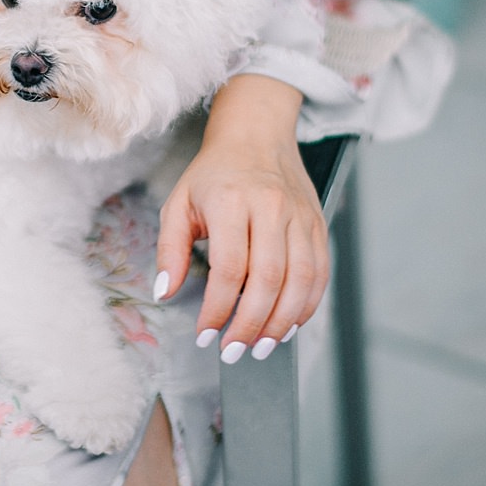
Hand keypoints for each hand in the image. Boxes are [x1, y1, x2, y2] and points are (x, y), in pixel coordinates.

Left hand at [153, 75, 329, 360]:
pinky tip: (287, 324)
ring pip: (300, 281)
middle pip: (268, 280)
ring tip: (261, 346)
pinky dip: (306, 306)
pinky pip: (320, 274)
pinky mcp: (318, 224)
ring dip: (281, 323)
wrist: (256, 134)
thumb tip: (165, 292)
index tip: (204, 334)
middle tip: (233, 351)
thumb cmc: (214, 173)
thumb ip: (169, 249)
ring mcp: (300, 216)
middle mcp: (271, 208)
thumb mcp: (178, 203)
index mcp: (231, 201)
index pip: (229, 269)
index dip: (217, 309)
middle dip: (250, 325)